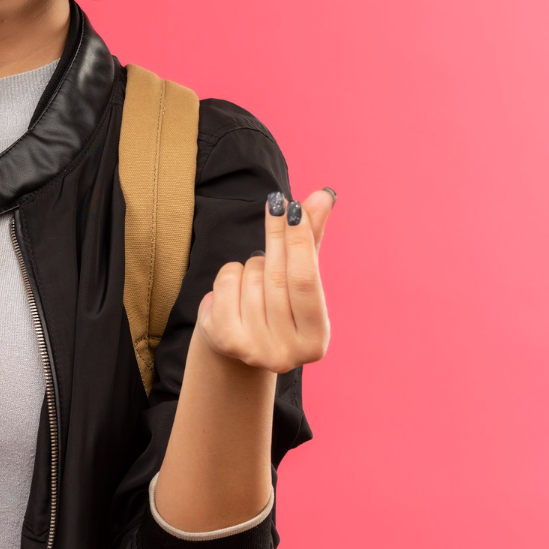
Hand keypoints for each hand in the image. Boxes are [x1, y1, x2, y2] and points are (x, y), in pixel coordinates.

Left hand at [195, 188, 335, 372]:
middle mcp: (287, 353)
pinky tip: (234, 290)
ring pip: (250, 277)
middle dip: (277, 236)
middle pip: (278, 277)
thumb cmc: (276, 304)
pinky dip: (230, 275)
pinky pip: (225, 284)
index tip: (294, 206)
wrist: (235, 344)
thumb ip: (311, 239)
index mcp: (316, 340)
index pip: (306, 279)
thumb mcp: (298, 276)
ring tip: (256, 279)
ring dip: (252, 264)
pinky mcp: (225, 340)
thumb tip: (323, 195)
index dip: (299, 240)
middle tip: (276, 202)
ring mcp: (253, 349)